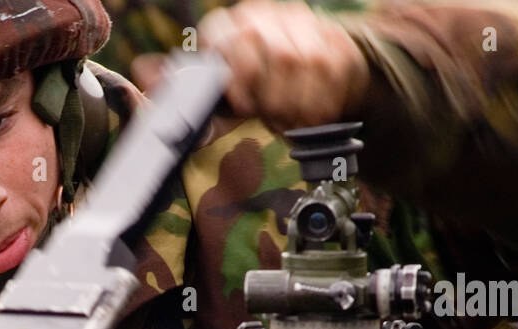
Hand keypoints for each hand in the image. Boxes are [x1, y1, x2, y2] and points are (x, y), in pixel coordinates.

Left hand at [199, 0, 368, 131]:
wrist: (291, 74)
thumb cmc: (247, 91)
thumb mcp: (220, 99)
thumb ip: (201, 108)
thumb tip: (183, 114)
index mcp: (228, 26)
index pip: (235, 39)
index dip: (241, 75)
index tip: (244, 106)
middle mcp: (264, 16)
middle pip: (278, 52)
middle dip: (277, 96)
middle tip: (274, 120)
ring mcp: (300, 21)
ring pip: (309, 59)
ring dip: (302, 101)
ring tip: (293, 123)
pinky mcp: (331, 35)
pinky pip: (334, 68)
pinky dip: (323, 100)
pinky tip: (312, 117)